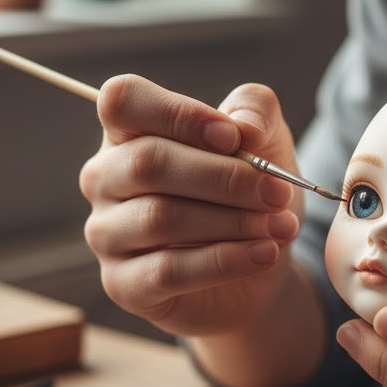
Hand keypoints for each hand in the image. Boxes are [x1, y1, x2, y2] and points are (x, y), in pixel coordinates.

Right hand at [79, 73, 301, 336]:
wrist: (260, 262)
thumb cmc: (248, 192)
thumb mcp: (265, 140)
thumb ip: (256, 111)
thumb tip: (243, 126)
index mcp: (128, 131)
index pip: (122, 101)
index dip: (179, 114)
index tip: (233, 138)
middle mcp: (105, 178)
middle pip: (148, 162)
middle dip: (225, 177)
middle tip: (278, 192)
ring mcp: (106, 233)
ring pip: (160, 217)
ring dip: (232, 221)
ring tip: (280, 226)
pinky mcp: (122, 284)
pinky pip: (167, 271)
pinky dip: (225, 261)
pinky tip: (265, 254)